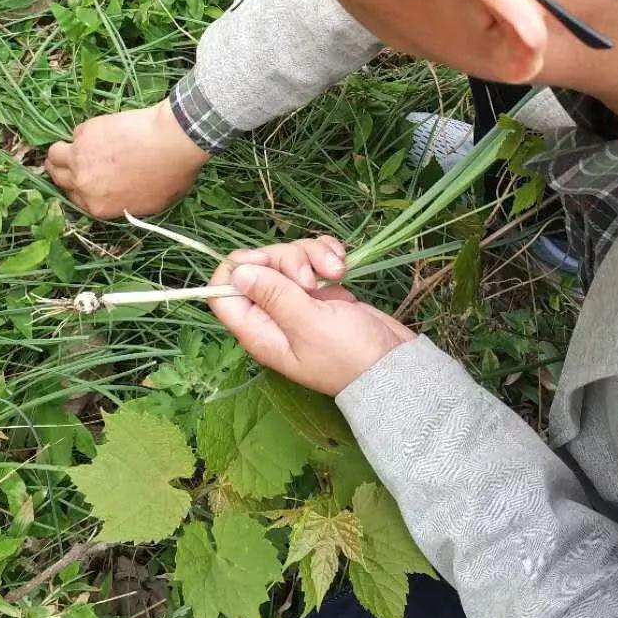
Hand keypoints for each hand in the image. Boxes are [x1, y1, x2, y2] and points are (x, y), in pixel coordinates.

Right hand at [44, 98, 208, 217]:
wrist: (172, 141)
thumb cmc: (170, 174)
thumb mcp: (151, 204)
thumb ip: (125, 204)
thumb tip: (120, 197)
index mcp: (98, 206)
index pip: (75, 200)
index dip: (77, 189)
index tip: (80, 180)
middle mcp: (83, 184)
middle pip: (59, 178)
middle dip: (61, 171)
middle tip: (66, 162)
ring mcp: (80, 157)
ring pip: (55, 154)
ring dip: (60, 152)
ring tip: (71, 146)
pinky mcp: (84, 132)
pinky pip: (76, 133)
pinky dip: (85, 133)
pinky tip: (101, 131)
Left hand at [208, 237, 415, 395]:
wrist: (395, 364)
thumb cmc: (350, 354)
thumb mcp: (309, 325)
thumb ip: (273, 295)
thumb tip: (237, 272)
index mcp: (260, 330)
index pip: (223, 294)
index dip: (238, 269)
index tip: (265, 262)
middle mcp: (274, 314)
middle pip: (261, 266)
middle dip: (289, 259)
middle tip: (312, 280)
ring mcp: (299, 300)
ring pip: (290, 257)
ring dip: (313, 255)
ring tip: (337, 272)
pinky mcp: (323, 289)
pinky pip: (313, 258)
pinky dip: (326, 254)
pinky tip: (342, 264)